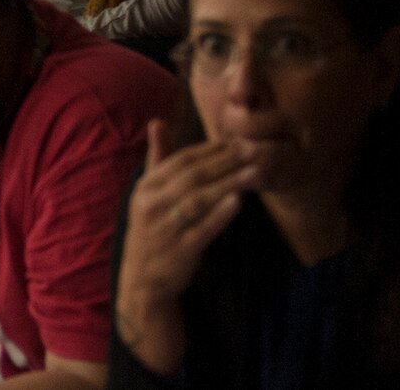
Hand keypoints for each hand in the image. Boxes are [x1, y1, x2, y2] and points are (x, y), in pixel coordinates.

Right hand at [115, 121, 258, 371]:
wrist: (143, 280)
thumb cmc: (151, 229)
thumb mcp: (148, 193)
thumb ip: (157, 158)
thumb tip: (158, 120)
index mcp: (146, 186)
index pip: (181, 160)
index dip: (210, 148)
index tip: (238, 138)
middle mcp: (152, 203)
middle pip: (193, 176)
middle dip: (226, 161)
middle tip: (255, 149)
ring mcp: (165, 227)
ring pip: (199, 200)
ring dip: (229, 183)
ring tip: (257, 171)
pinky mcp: (180, 250)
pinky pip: (202, 229)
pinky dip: (219, 215)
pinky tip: (238, 202)